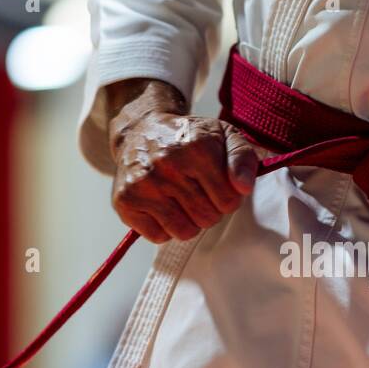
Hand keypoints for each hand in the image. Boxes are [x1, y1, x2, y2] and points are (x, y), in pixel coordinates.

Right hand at [106, 79, 259, 242]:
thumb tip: (243, 188)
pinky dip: (163, 227)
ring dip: (188, 222)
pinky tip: (161, 205)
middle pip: (207, 218)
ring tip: (181, 200)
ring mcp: (143, 184)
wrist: (141, 130)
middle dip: (209, 210)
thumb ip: (243, 158)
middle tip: (197, 191)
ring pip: (184, 232)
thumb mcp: (224, 136)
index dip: (228, 198)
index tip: (218, 186)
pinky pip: (158, 237)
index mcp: (197, 148)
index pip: (228, 202)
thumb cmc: (188, 138)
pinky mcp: (125, 201)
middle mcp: (168, 165)